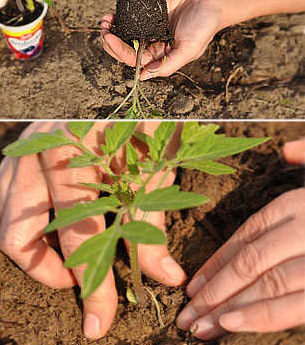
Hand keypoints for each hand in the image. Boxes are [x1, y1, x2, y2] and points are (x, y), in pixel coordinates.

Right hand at [0, 122, 185, 338]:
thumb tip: (162, 276)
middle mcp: (34, 154)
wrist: (126, 75)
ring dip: (28, 249)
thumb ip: (150, 219)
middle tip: (78, 280)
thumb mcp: (155, 162)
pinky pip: (2, 196)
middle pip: (15, 236)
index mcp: (71, 154)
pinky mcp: (18, 149)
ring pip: (0, 218)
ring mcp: (20, 149)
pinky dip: (19, 222)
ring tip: (66, 255)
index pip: (77, 237)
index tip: (98, 322)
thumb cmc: (143, 110)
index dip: (91, 287)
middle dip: (44, 271)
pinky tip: (50, 225)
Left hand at [100, 0, 222, 79]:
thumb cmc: (205, 26)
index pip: (132, 59)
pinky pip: (130, 20)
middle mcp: (152, 45)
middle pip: (124, 49)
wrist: (212, 0)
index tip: (109, 38)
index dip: (118, 50)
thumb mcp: (189, 49)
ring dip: (111, 30)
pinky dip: (119, 19)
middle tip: (103, 30)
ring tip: (104, 21)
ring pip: (124, 35)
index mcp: (159, 57)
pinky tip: (112, 15)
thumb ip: (167, 64)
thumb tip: (143, 76)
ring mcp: (149, 30)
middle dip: (110, 41)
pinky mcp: (149, 15)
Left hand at [175, 138, 304, 338]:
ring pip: (269, 283)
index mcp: (302, 203)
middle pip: (251, 261)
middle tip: (185, 316)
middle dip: (214, 290)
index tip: (193, 284)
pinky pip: (299, 303)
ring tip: (198, 328)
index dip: (217, 260)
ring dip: (229, 307)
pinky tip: (235, 324)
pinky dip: (266, 315)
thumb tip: (287, 151)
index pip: (247, 234)